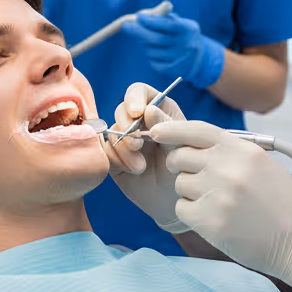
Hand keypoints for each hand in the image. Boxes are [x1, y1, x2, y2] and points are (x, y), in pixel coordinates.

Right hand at [104, 83, 189, 234]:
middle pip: (121, 110)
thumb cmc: (187, 168)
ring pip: (111, 131)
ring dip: (123, 149)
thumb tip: (148, 109)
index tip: (136, 113)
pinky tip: (133, 171)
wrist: (178, 200)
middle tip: (138, 145)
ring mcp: (125, 139)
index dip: (134, 98)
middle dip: (126, 126)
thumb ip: (167, 126)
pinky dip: (116, 160)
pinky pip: (104, 151)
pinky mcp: (115, 158)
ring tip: (140, 167)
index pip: (139, 91)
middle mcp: (139, 121)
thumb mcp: (183, 144)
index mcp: (158, 109)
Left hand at [120, 11, 225, 88]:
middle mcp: (186, 45)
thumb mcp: (179, 22)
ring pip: (152, 52)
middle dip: (138, 32)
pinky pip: (154, 64)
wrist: (200, 59)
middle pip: (156, 39)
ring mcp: (181, 60)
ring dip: (146, 46)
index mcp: (188, 29)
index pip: (167, 24)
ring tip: (153, 42)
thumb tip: (140, 16)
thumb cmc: (182, 34)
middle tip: (125, 25)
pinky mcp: (175, 71)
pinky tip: (158, 54)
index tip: (138, 16)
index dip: (151, 21)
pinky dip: (152, 58)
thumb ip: (162, 17)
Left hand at [148, 118, 291, 291]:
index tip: (155, 131)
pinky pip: (182, 209)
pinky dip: (193, 214)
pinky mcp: (210, 221)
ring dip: (191, 193)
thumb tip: (188, 142)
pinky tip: (215, 219)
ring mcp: (217, 194)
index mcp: (240, 149)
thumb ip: (227, 151)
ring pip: (180, 184)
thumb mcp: (260, 163)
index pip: (195, 129)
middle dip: (183, 167)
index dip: (171, 129)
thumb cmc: (283, 202)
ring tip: (219, 203)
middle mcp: (226, 167)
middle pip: (179, 157)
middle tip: (202, 180)